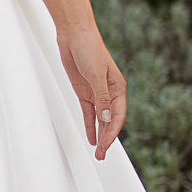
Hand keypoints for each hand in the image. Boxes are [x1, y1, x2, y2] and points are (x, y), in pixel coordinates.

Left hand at [57, 23, 126, 160]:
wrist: (74, 35)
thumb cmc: (89, 49)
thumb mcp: (96, 74)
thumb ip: (101, 97)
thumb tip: (107, 117)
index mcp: (118, 88)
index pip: (118, 115)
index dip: (113, 131)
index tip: (106, 144)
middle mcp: (109, 93)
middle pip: (110, 121)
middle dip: (107, 139)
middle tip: (101, 156)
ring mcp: (97, 94)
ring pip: (101, 120)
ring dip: (100, 136)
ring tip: (98, 153)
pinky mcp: (84, 92)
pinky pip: (89, 113)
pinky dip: (90, 126)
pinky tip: (91, 138)